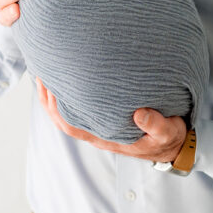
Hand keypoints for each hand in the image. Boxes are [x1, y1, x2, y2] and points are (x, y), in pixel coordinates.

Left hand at [35, 78, 186, 162]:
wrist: (172, 144)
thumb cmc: (167, 138)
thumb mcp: (167, 132)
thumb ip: (157, 125)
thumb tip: (140, 114)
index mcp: (107, 137)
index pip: (72, 125)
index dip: (56, 109)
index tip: (49, 87)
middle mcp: (98, 132)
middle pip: (62, 118)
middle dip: (48, 98)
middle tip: (40, 70)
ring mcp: (100, 125)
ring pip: (68, 112)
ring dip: (54, 94)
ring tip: (47, 69)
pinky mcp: (105, 116)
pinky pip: (79, 106)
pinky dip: (68, 93)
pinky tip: (66, 75)